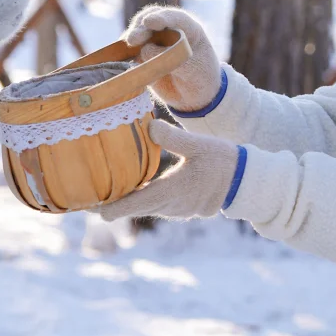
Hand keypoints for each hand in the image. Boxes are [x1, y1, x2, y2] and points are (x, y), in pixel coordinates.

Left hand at [92, 120, 240, 221]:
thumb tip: (149, 126)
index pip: (132, 205)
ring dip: (127, 200)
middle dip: (112, 203)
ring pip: (145, 207)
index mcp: (169, 192)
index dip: (110, 208)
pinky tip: (135, 186)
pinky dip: (142, 199)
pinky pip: (156, 205)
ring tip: (106, 189)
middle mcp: (170, 205)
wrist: (247, 181)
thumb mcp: (198, 145)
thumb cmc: (223, 162)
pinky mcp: (183, 206)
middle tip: (89, 194)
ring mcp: (177, 209)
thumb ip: (173, 137)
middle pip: (133, 208)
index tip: (91, 209)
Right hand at [124, 5, 222, 110]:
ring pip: (137, 36)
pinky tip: (120, 59)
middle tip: (132, 40)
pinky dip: (124, 55)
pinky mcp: (143, 58)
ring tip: (126, 50)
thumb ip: (171, 58)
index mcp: (189, 29)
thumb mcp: (193, 69)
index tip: (149, 23)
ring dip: (130, 41)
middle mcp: (169, 31)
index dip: (161, 18)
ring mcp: (154, 44)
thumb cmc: (201, 78)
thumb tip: (144, 50)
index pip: (174, 18)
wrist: (196, 98)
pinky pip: (131, 53)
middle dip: (140, 29)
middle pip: (149, 22)